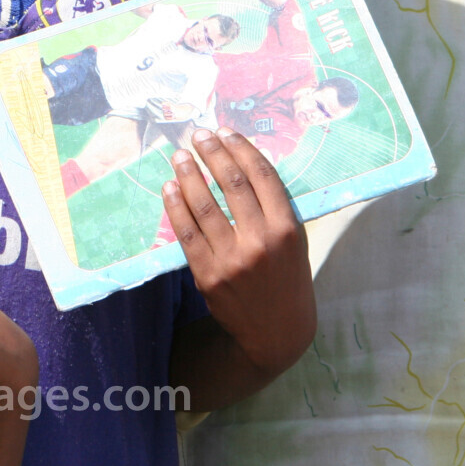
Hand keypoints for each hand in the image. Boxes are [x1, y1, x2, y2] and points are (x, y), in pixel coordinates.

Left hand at [163, 128, 314, 378]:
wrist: (277, 333)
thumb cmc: (287, 279)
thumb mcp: (295, 242)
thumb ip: (274, 208)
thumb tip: (240, 162)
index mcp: (288, 229)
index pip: (262, 176)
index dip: (241, 149)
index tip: (225, 133)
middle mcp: (261, 242)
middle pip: (232, 185)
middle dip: (212, 154)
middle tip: (199, 136)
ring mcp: (233, 260)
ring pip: (204, 205)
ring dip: (188, 175)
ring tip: (180, 156)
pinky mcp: (209, 275)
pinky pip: (187, 233)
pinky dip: (176, 206)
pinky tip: (169, 188)